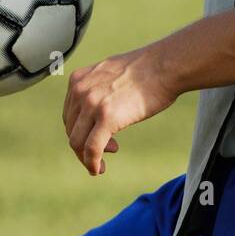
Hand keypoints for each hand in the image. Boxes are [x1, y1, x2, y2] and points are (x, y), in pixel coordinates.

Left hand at [62, 48, 178, 175]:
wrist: (164, 65)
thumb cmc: (145, 71)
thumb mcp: (110, 74)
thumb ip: (97, 90)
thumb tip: (96, 113)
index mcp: (78, 80)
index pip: (70, 116)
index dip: (82, 132)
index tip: (98, 137)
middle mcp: (80, 91)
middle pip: (71, 130)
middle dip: (84, 146)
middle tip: (106, 150)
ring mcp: (92, 104)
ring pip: (77, 142)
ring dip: (87, 157)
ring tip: (104, 162)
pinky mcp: (106, 117)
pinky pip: (92, 149)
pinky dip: (92, 163)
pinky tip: (98, 170)